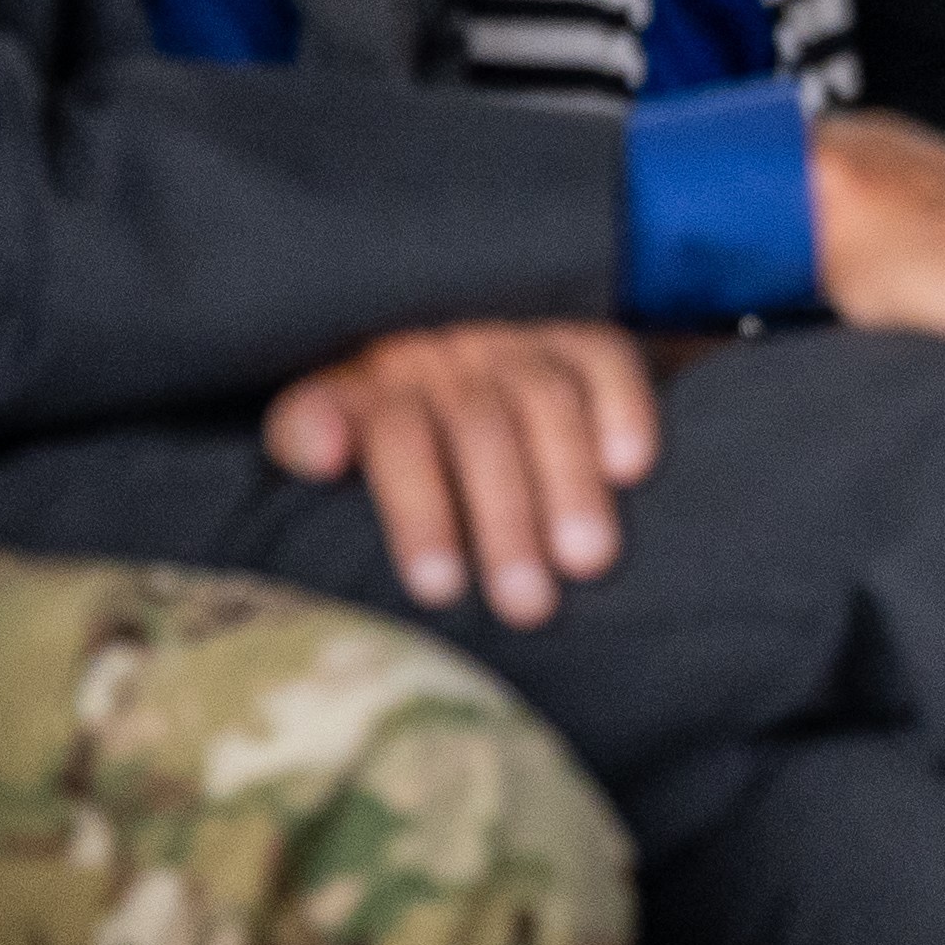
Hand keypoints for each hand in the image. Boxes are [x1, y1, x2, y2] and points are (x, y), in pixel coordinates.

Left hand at [266, 321, 666, 623]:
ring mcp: (514, 345)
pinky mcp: (581, 340)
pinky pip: (606, 362)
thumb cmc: (389, 450)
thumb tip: (321, 449)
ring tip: (587, 562)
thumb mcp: (336, 452)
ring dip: (567, 481)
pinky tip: (631, 468)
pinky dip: (623, 410)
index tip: (437, 587)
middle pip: (476, 429)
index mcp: (372, 387)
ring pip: (544, 401)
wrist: (457, 371)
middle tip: (527, 604)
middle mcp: (443, 358)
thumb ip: (312, 443)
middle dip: (504, 519)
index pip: (392, 437)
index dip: (416, 510)